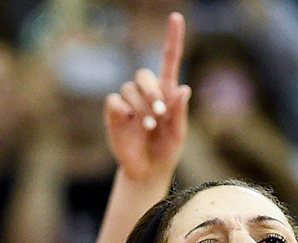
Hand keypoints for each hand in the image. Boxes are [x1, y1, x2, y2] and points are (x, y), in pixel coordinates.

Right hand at [105, 12, 190, 183]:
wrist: (148, 171)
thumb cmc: (167, 151)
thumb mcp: (179, 134)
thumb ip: (180, 112)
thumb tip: (183, 88)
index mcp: (166, 93)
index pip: (169, 60)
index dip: (173, 38)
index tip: (176, 17)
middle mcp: (146, 93)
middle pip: (143, 74)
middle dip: (152, 92)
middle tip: (159, 113)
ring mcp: (129, 102)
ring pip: (129, 89)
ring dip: (141, 107)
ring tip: (148, 126)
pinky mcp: (115, 113)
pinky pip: (114, 100)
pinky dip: (124, 109)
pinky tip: (131, 122)